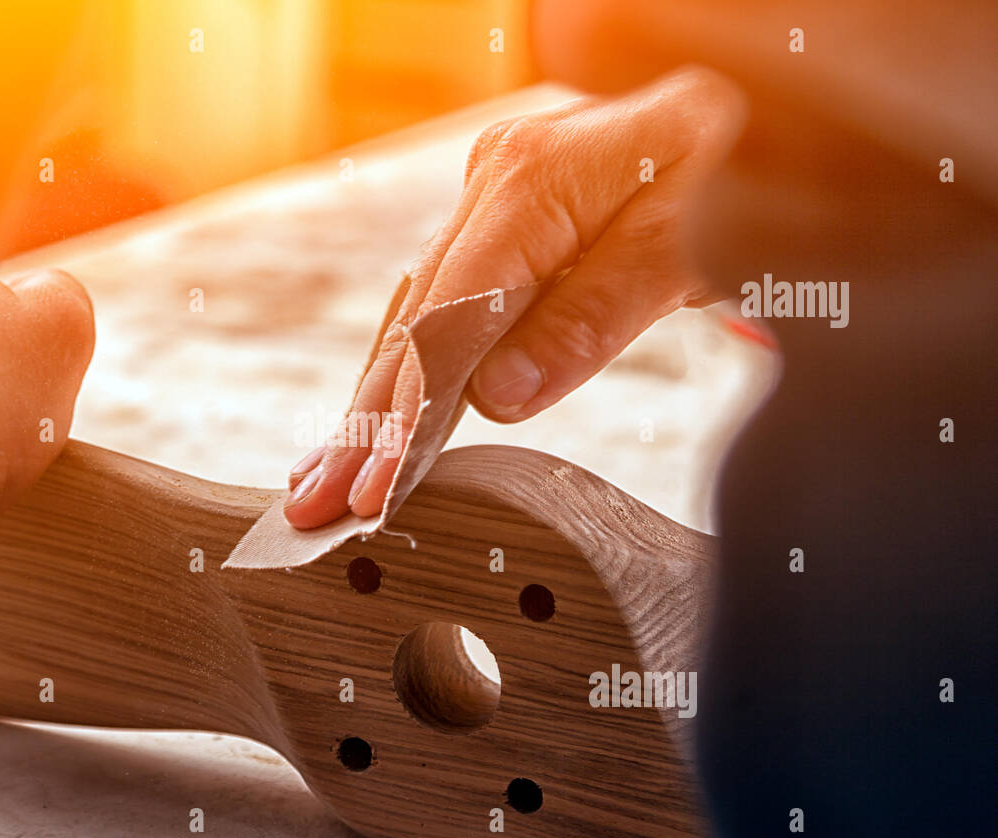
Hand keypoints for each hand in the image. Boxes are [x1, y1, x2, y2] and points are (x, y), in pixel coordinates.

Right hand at [283, 67, 745, 528]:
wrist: (756, 99)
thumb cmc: (740, 164)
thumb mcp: (689, 242)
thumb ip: (593, 317)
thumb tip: (500, 400)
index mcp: (530, 181)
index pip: (449, 323)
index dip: (411, 416)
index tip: (379, 490)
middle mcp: (491, 181)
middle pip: (413, 323)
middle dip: (366, 425)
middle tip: (313, 505)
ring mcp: (488, 195)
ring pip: (414, 317)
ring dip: (372, 405)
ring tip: (319, 477)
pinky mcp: (500, 217)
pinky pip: (441, 303)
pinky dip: (407, 368)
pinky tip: (372, 413)